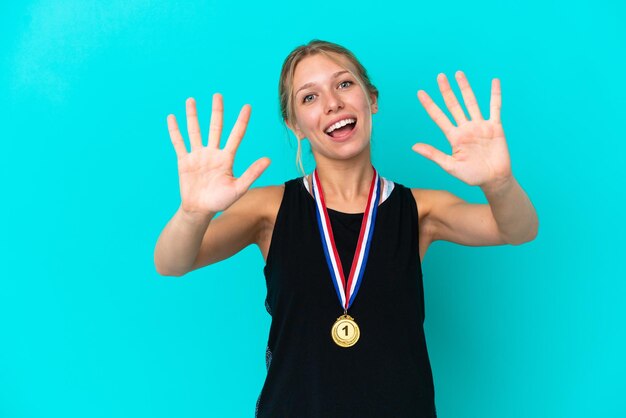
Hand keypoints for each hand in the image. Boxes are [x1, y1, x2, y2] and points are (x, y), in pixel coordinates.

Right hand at [167, 93, 270, 216]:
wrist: (200, 210)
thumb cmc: (220, 201)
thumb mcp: (239, 188)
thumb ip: (252, 173)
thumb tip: (268, 160)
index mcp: (227, 158)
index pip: (236, 135)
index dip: (242, 121)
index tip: (247, 106)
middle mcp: (213, 153)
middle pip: (215, 128)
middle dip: (217, 112)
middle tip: (218, 95)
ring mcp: (198, 156)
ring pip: (195, 131)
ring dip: (193, 116)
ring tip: (191, 100)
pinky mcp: (184, 161)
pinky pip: (179, 143)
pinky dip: (175, 131)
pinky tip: (172, 117)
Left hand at [412, 71, 511, 188]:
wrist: (493, 180)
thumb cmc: (471, 176)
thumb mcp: (450, 166)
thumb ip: (433, 154)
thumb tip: (414, 146)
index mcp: (454, 137)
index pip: (439, 117)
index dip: (430, 105)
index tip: (420, 92)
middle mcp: (465, 128)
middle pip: (454, 105)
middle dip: (446, 91)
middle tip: (440, 76)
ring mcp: (480, 126)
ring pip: (471, 102)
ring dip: (465, 88)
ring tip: (458, 73)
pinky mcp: (495, 127)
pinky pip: (495, 108)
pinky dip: (495, 94)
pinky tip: (494, 81)